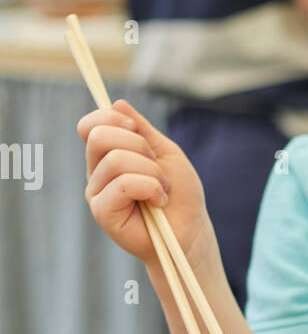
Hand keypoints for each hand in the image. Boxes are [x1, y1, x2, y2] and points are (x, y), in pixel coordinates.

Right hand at [77, 98, 214, 268]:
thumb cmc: (179, 194)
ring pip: (116, 160)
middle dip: (138, 145)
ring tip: (162, 189)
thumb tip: (117, 103)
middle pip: (100, 136)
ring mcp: (97, 192)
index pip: (90, 126)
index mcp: (109, 155)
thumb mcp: (165, 152)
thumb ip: (142, 129)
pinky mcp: (102, 212)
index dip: (110, 118)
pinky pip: (122, 184)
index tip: (137, 130)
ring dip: (151, 171)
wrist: (190, 230)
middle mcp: (98, 172)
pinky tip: (158, 201)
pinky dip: (150, 187)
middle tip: (157, 167)